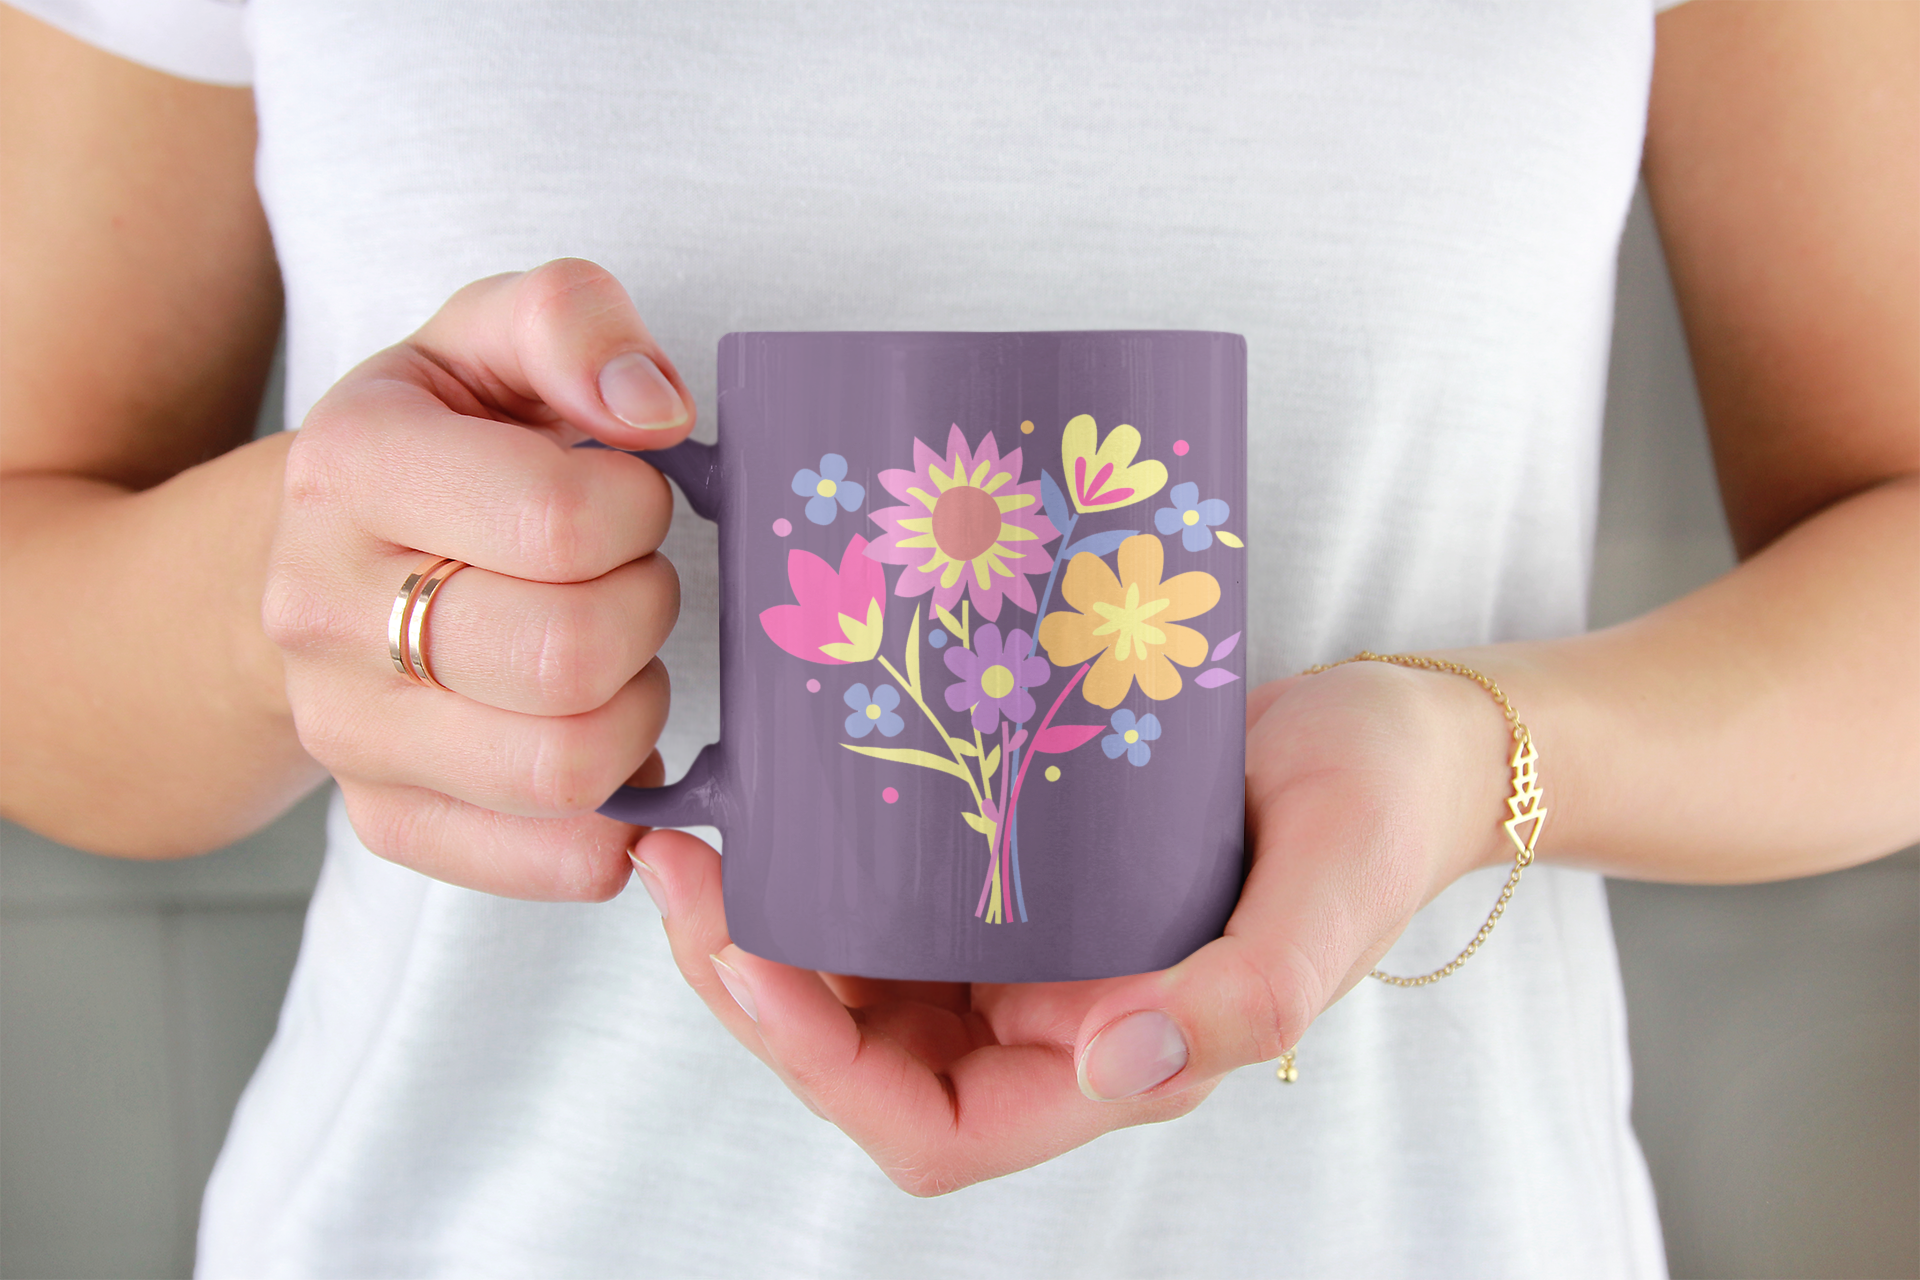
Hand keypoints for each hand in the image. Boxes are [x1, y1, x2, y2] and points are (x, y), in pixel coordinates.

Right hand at [264, 259, 692, 898]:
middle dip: (646, 611)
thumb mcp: (490, 336)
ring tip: (616, 656)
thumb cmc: (445, 443)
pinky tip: (622, 752)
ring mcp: (346, 731)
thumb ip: (572, 322)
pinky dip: (623, 820)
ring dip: (640, 709)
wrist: (327, 553)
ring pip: (568, 770)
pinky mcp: (388, 820)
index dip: (638, 509)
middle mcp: (321, 609)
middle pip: (567, 659)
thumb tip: (651, 409)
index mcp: (349, 466)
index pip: (558, 522)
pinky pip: (553, 862)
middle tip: (630, 578)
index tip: (627, 495)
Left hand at [633, 659, 1514, 1193]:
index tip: (747, 954)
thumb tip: (1113, 1068)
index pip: (932, 1123)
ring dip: (767, 929)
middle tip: (680, 877)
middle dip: (753, 988)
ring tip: (699, 841)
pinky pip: (895, 901)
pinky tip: (782, 802)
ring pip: (860, 983)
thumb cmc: (1377, 810)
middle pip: (861, 1060)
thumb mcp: (1332, 889)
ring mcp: (1028, 953)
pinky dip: (826, 870)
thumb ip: (1247, 995)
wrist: (1395, 737)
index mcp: (1120, 1059)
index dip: (820, 1065)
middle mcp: (1054, 1024)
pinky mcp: (1017, 879)